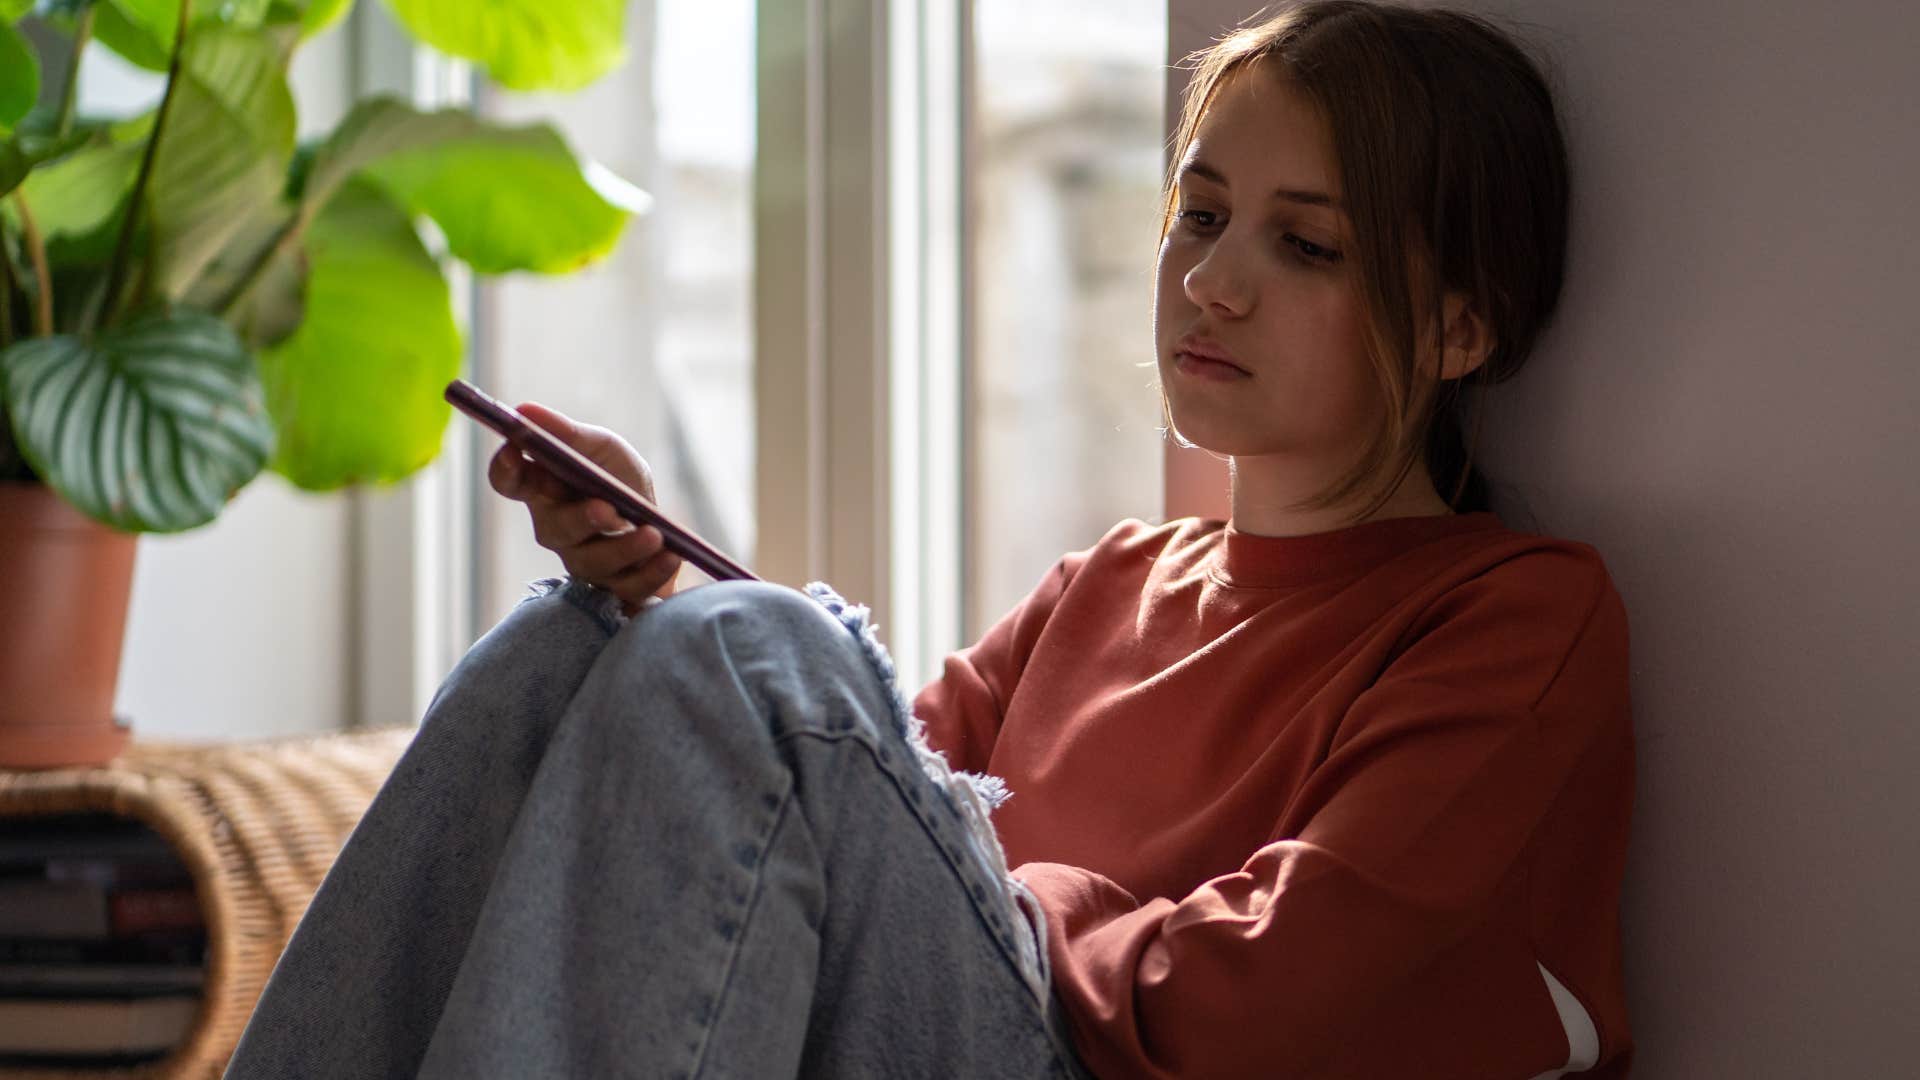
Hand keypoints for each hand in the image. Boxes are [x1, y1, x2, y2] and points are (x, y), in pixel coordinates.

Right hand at [487, 403, 682, 613]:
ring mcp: (583, 562)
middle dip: (581, 518)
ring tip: (654, 534)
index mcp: (544, 489)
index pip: (510, 481)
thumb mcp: (601, 448)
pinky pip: (628, 588)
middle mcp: (556, 529)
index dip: (506, 468)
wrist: (662, 526)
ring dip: (625, 548)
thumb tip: (524, 410)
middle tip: (606, 508)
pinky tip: (672, 555)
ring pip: (593, 562)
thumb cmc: (619, 480)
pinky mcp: (615, 589)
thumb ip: (567, 434)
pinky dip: (652, 572)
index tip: (514, 449)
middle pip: (556, 528)